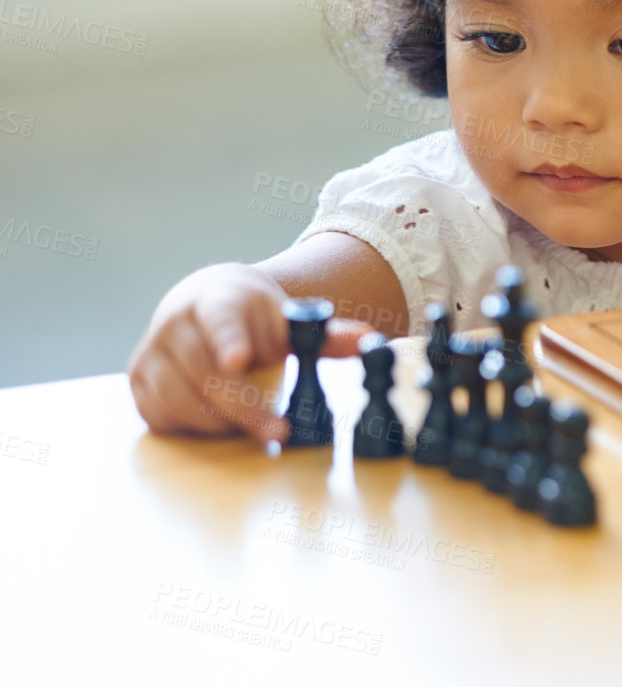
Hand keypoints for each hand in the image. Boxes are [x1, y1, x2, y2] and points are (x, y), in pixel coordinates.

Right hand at [127, 263, 375, 441]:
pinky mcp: (139, 383)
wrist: (204, 304)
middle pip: (205, 372)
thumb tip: (371, 341)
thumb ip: (326, 334)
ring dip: (220, 421)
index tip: (240, 360)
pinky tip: (221, 424)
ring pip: (180, 398)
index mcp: (215, 300)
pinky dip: (194, 426)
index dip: (229, 340)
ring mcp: (150, 353)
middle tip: (279, 431)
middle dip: (244, 406)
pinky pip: (162, 414)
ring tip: (255, 426)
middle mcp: (174, 324)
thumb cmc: (252, 317)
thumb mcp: (287, 319)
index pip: (221, 320)